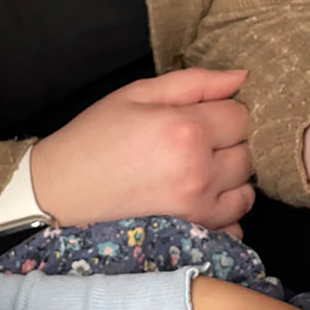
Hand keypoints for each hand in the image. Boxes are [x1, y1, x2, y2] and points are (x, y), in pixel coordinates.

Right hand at [31, 69, 254, 234]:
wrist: (60, 191)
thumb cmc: (94, 139)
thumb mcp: (137, 94)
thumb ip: (195, 83)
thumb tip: (241, 77)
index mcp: (186, 130)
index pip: (241, 115)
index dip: (225, 110)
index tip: (202, 114)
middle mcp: (199, 170)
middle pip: (249, 151)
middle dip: (230, 143)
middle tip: (197, 141)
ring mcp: (198, 207)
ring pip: (247, 189)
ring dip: (231, 178)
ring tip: (199, 169)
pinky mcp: (192, 232)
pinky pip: (235, 224)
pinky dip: (225, 210)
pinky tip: (199, 197)